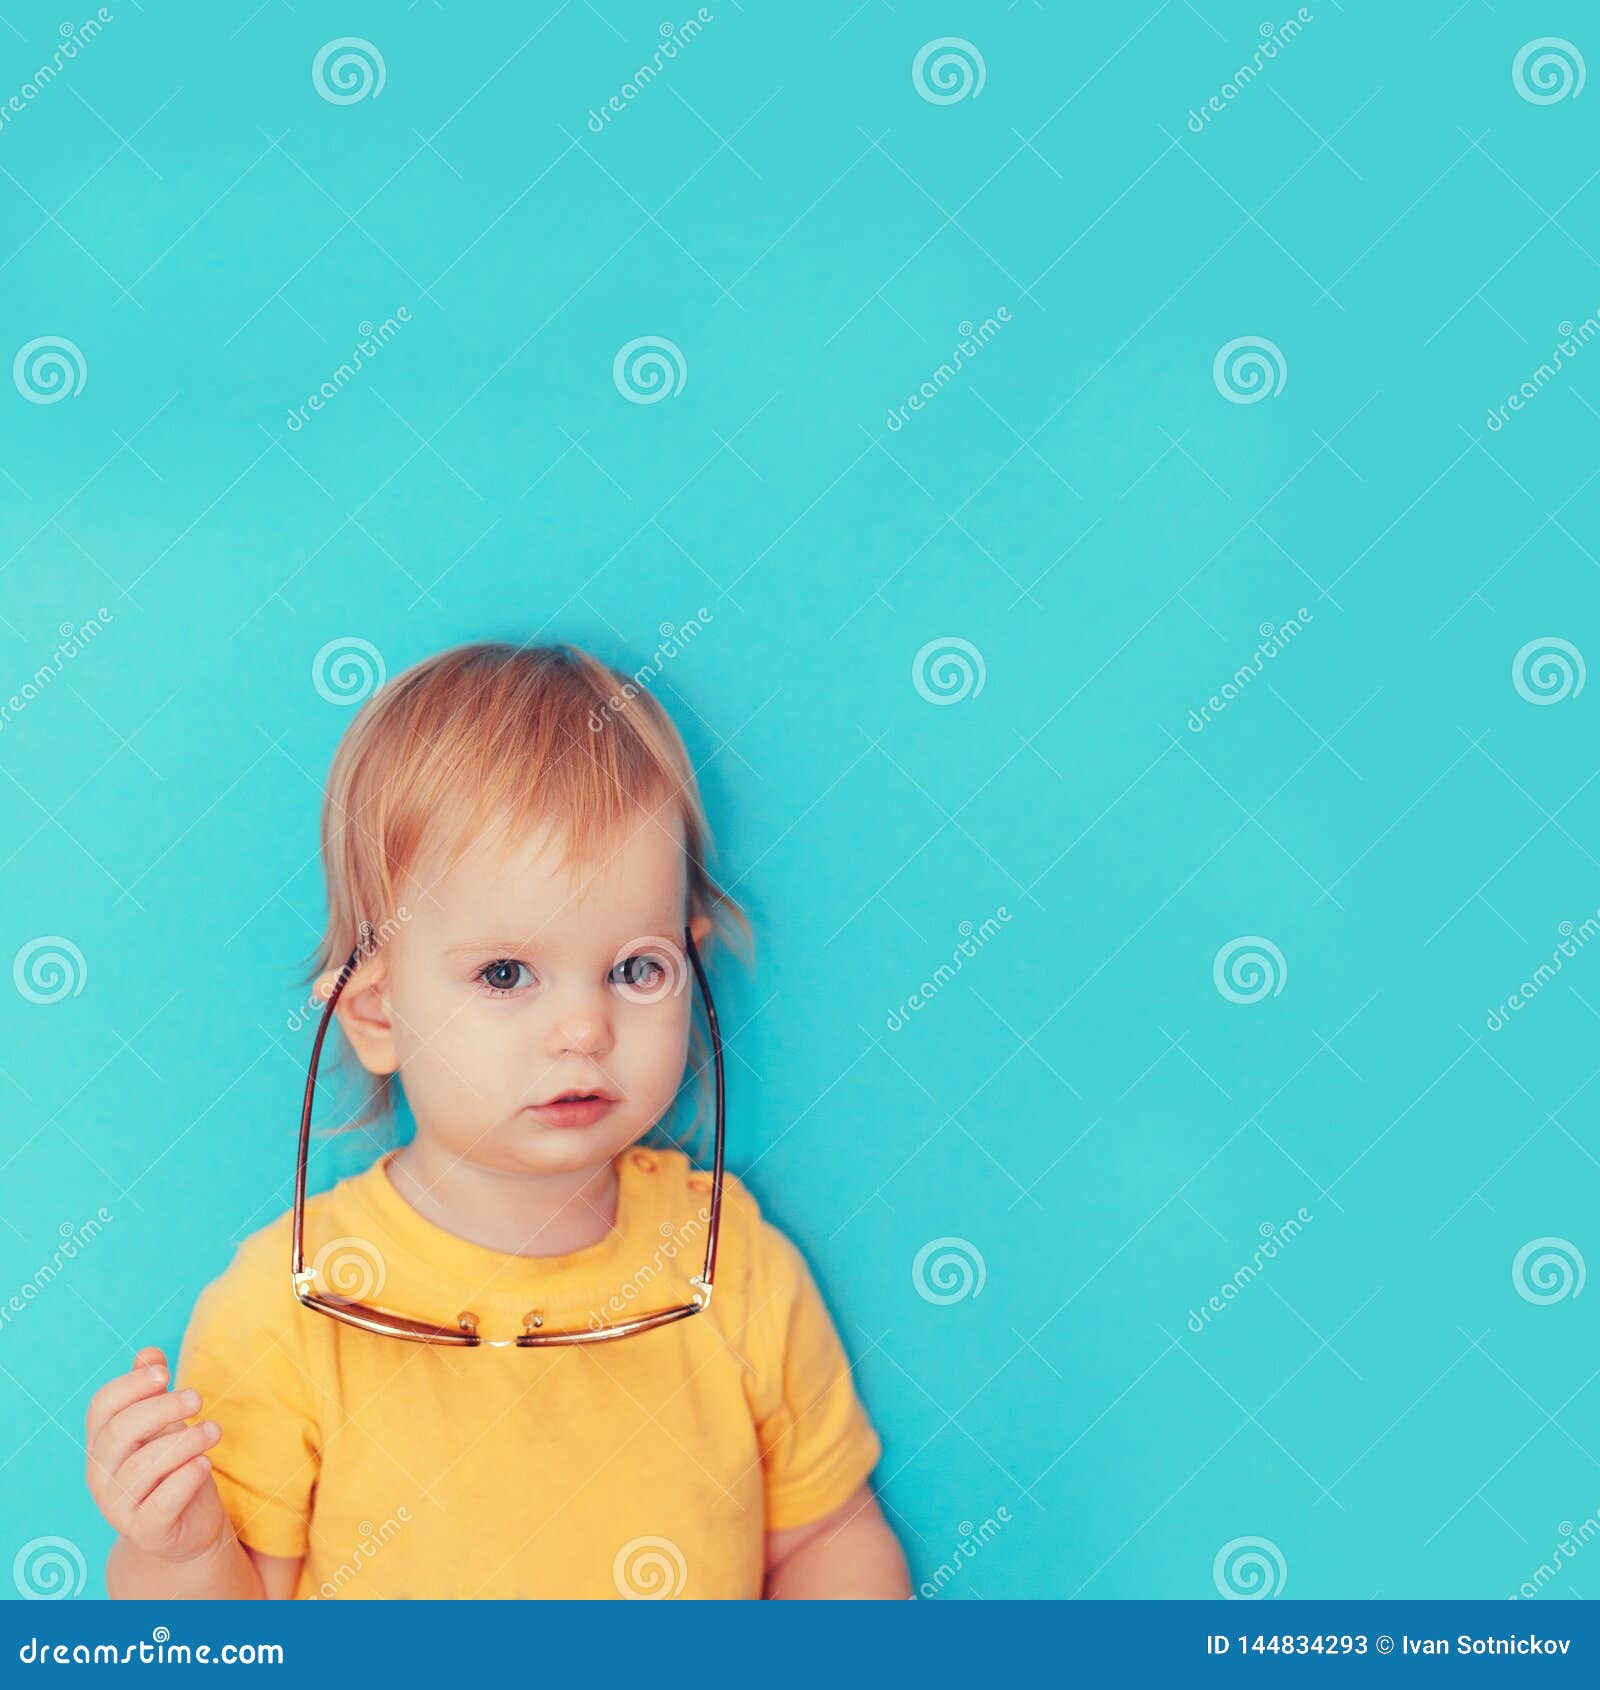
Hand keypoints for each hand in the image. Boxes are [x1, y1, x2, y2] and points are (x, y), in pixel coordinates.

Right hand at [86, 1344, 226, 1564]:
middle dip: (162, 1408)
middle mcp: (101, 1476)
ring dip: (185, 1440)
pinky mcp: (146, 1531)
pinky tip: (204, 1463)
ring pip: (144, 1466)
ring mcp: (119, 1507)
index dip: (130, 1385)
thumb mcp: (163, 1425)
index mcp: (102, 1444)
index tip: (164, 1372)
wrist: (188, 1525)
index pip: (101, 1407)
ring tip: (214, 1430)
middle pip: (120, 1432)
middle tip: (197, 1398)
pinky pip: (161, 1503)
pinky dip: (185, 1479)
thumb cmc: (172, 1465)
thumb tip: (149, 1353)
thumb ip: (152, 1392)